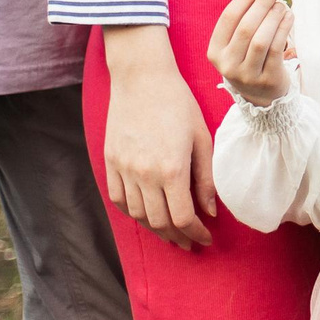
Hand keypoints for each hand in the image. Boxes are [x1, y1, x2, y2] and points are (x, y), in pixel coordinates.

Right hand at [100, 26, 216, 249]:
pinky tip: (146, 213)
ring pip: (137, 215)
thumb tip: (210, 211)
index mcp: (171, 169)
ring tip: (170, 231)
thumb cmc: (178, 104)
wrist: (142, 78)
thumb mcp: (202, 138)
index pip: (183, 217)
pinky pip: (118, 199)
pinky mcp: (110, 162)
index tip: (205, 238)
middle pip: (159, 222)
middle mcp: (144, 174)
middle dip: (177, 236)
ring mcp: (123, 169)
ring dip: (155, 228)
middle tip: (189, 241)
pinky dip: (132, 212)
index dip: (196, 234)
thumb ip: (206, 178)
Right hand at [206, 0, 293, 106]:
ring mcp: (247, 74)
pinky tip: (288, 17)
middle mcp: (227, 64)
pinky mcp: (267, 79)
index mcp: (215, 51)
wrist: (261, 94)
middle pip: (245, 28)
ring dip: (273, 17)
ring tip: (281, 5)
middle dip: (260, 5)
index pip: (228, 19)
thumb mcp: (237, 44)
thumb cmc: (249, 59)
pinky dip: (283, 29)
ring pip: (260, 40)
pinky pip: (276, 49)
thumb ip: (243, 19)